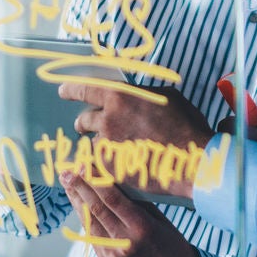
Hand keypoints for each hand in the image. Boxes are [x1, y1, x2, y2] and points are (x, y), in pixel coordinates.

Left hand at [60, 79, 212, 150]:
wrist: (193, 160)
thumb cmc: (185, 126)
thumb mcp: (167, 97)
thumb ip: (143, 95)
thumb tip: (134, 96)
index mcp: (120, 97)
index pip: (85, 89)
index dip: (72, 89)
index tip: (64, 90)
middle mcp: (109, 119)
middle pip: (84, 120)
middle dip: (83, 123)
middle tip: (84, 126)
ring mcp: (108, 145)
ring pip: (94, 143)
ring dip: (101, 145)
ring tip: (114, 149)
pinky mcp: (111, 168)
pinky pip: (101, 163)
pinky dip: (109, 163)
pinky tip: (123, 164)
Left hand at [60, 171, 201, 256]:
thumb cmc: (172, 244)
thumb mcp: (160, 219)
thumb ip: (137, 203)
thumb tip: (115, 181)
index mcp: (141, 228)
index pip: (113, 199)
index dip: (96, 180)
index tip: (85, 164)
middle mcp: (124, 242)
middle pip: (96, 210)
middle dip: (79, 188)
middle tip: (67, 171)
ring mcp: (112, 254)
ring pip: (89, 221)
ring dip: (76, 201)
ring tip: (67, 183)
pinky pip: (92, 234)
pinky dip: (84, 216)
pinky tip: (78, 203)